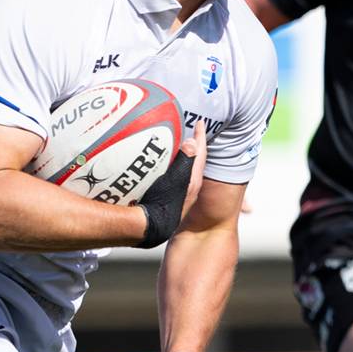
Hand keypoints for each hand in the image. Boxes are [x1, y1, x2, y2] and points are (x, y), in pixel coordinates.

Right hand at [137, 119, 206, 247]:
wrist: (150, 229)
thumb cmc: (162, 205)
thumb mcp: (176, 180)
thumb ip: (185, 161)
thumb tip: (192, 142)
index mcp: (193, 180)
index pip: (200, 153)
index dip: (201, 136)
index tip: (202, 122)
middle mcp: (188, 185)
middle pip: (194, 160)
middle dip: (195, 145)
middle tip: (194, 130)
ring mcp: (178, 192)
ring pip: (184, 167)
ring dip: (183, 154)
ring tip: (179, 142)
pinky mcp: (167, 196)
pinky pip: (173, 174)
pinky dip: (172, 164)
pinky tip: (162, 163)